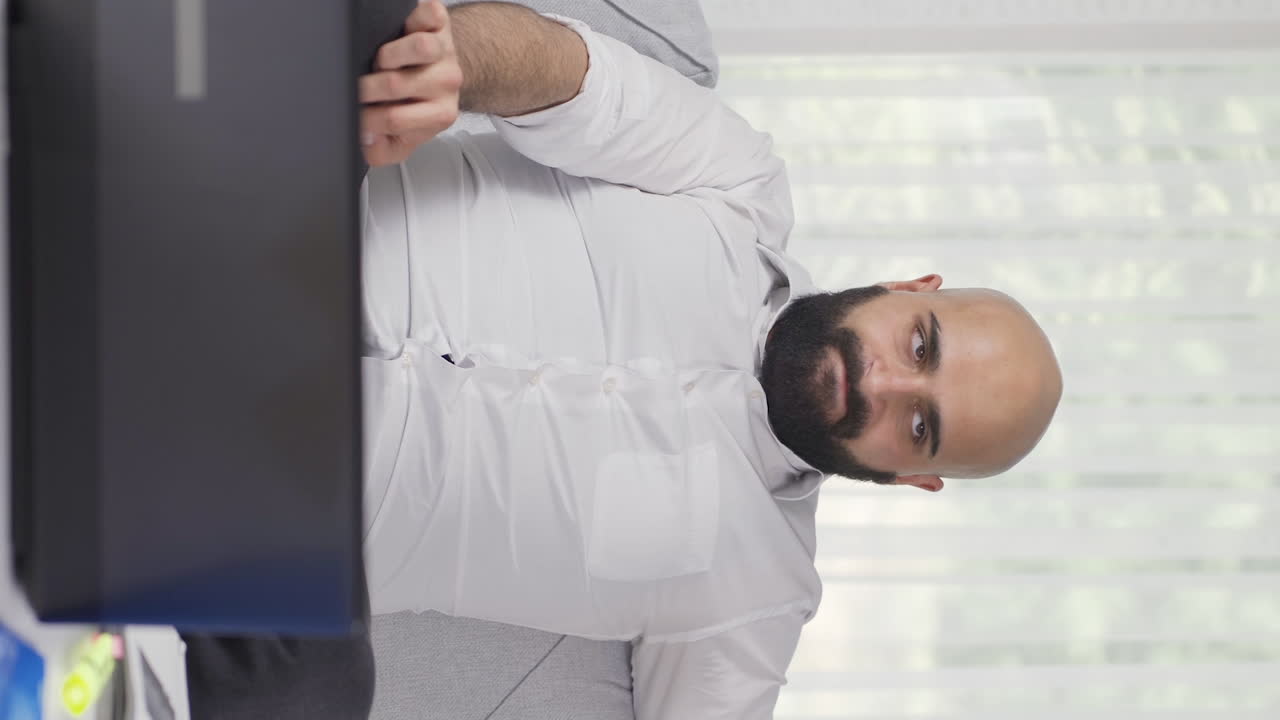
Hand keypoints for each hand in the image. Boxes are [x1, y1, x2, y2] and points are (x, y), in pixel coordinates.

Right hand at [359, 0, 461, 166]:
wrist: (442, 73)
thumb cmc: (418, 104)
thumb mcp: (401, 138)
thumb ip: (381, 150)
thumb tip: (363, 139)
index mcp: (439, 115)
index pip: (393, 120)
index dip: (365, 117)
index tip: (354, 114)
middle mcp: (446, 83)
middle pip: (396, 84)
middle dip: (366, 87)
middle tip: (362, 87)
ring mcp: (445, 52)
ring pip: (419, 48)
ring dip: (388, 54)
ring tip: (380, 61)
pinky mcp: (440, 24)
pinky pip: (428, 16)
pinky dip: (412, 19)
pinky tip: (400, 31)